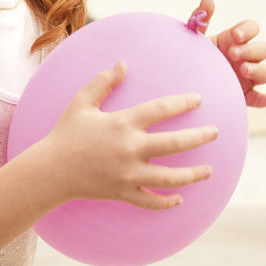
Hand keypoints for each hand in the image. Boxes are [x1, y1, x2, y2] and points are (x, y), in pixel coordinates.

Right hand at [29, 63, 216, 209]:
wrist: (50, 170)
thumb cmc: (65, 134)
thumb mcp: (81, 102)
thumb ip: (102, 81)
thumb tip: (123, 63)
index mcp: (122, 123)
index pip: (161, 109)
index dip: (183, 103)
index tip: (198, 100)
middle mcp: (130, 149)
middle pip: (175, 143)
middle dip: (200, 137)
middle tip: (215, 133)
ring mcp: (128, 174)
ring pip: (170, 177)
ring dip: (193, 175)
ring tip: (209, 170)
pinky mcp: (123, 193)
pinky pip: (150, 201)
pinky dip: (166, 202)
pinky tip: (179, 199)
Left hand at [194, 0, 265, 107]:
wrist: (182, 82)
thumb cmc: (190, 57)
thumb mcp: (193, 40)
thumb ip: (200, 19)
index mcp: (235, 40)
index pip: (252, 28)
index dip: (248, 30)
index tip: (234, 35)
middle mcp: (246, 57)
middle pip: (263, 49)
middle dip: (251, 50)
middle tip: (233, 54)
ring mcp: (248, 76)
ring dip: (260, 70)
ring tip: (243, 71)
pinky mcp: (245, 95)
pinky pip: (259, 98)